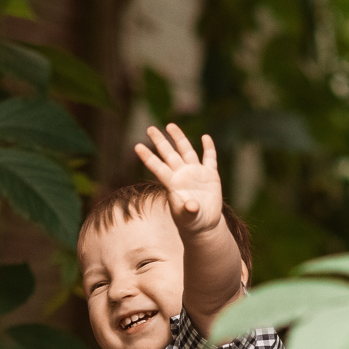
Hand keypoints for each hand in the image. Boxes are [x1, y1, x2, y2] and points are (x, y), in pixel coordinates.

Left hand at [132, 123, 223, 238]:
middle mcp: (182, 175)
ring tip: (170, 125)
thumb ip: (189, 211)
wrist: (204, 223)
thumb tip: (191, 206)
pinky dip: (209, 148)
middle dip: (160, 141)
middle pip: (169, 154)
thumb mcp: (188, 218)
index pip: (158, 168)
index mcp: (173, 184)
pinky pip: (210, 158)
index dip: (149, 158)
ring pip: (186, 151)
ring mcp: (196, 173)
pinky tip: (205, 137)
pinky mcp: (210, 175)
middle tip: (150, 128)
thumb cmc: (191, 221)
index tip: (137, 146)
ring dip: (179, 138)